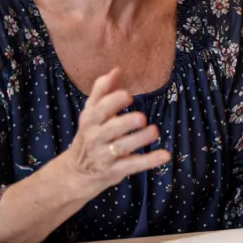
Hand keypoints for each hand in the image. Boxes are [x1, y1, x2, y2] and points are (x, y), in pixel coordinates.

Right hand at [55, 67, 168, 197]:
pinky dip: (149, 161)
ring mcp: (105, 155)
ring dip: (139, 139)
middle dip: (125, 123)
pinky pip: (133, 165)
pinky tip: (165, 155)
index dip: (113, 102)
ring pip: (122, 147)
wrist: (78, 172)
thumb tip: (117, 69)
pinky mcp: (116, 171)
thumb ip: (102, 91)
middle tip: (142, 118)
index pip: (99, 110)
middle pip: (110, 129)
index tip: (128, 95)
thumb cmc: (90, 134)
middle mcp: (95, 137)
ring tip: (154, 131)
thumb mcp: (91, 113)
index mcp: (90, 120)